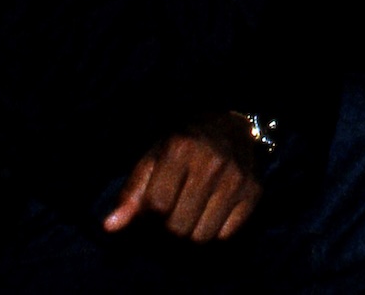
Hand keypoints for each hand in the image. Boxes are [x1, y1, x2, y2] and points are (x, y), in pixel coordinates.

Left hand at [103, 111, 262, 241]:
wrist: (230, 126)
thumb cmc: (183, 145)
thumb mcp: (153, 158)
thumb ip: (132, 193)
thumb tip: (110, 227)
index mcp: (180, 149)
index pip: (157, 207)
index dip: (146, 223)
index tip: (146, 221)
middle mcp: (211, 162)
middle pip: (178, 227)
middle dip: (165, 235)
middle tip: (164, 228)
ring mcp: (235, 178)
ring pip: (202, 237)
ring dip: (188, 239)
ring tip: (184, 224)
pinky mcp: (254, 191)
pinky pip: (226, 235)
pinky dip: (213, 235)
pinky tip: (206, 219)